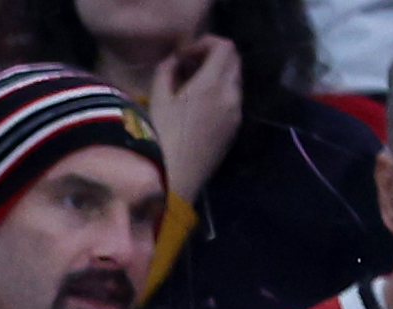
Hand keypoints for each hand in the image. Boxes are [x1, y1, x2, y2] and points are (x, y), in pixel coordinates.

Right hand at [143, 34, 241, 202]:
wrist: (174, 181)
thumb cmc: (159, 138)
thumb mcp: (156, 99)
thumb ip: (167, 70)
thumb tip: (175, 61)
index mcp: (212, 84)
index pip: (224, 46)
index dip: (206, 42)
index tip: (186, 54)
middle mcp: (230, 95)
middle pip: (233, 61)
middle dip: (213, 57)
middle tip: (189, 67)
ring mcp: (235, 114)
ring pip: (234, 81)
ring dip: (218, 76)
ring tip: (193, 88)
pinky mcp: (234, 130)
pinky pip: (232, 100)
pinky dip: (220, 94)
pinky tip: (199, 108)